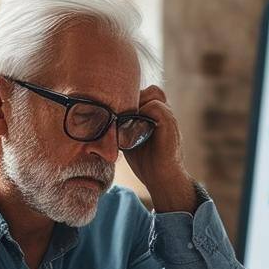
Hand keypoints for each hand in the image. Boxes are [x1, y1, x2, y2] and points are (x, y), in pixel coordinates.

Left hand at [125, 85, 196, 211]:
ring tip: (125, 121)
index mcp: (155, 114)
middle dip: (133, 98)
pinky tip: (132, 128)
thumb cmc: (145, 162)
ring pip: (152, 93)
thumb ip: (121, 125)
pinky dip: (142, 114)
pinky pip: (155, 106)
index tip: (115, 109)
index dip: (129, 97)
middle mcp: (164, 112)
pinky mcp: (169, 123)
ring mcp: (168, 116)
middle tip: (119, 114)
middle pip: (148, 89)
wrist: (161, 179)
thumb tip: (100, 117)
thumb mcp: (128, 139)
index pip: (143, 93)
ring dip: (137, 104)